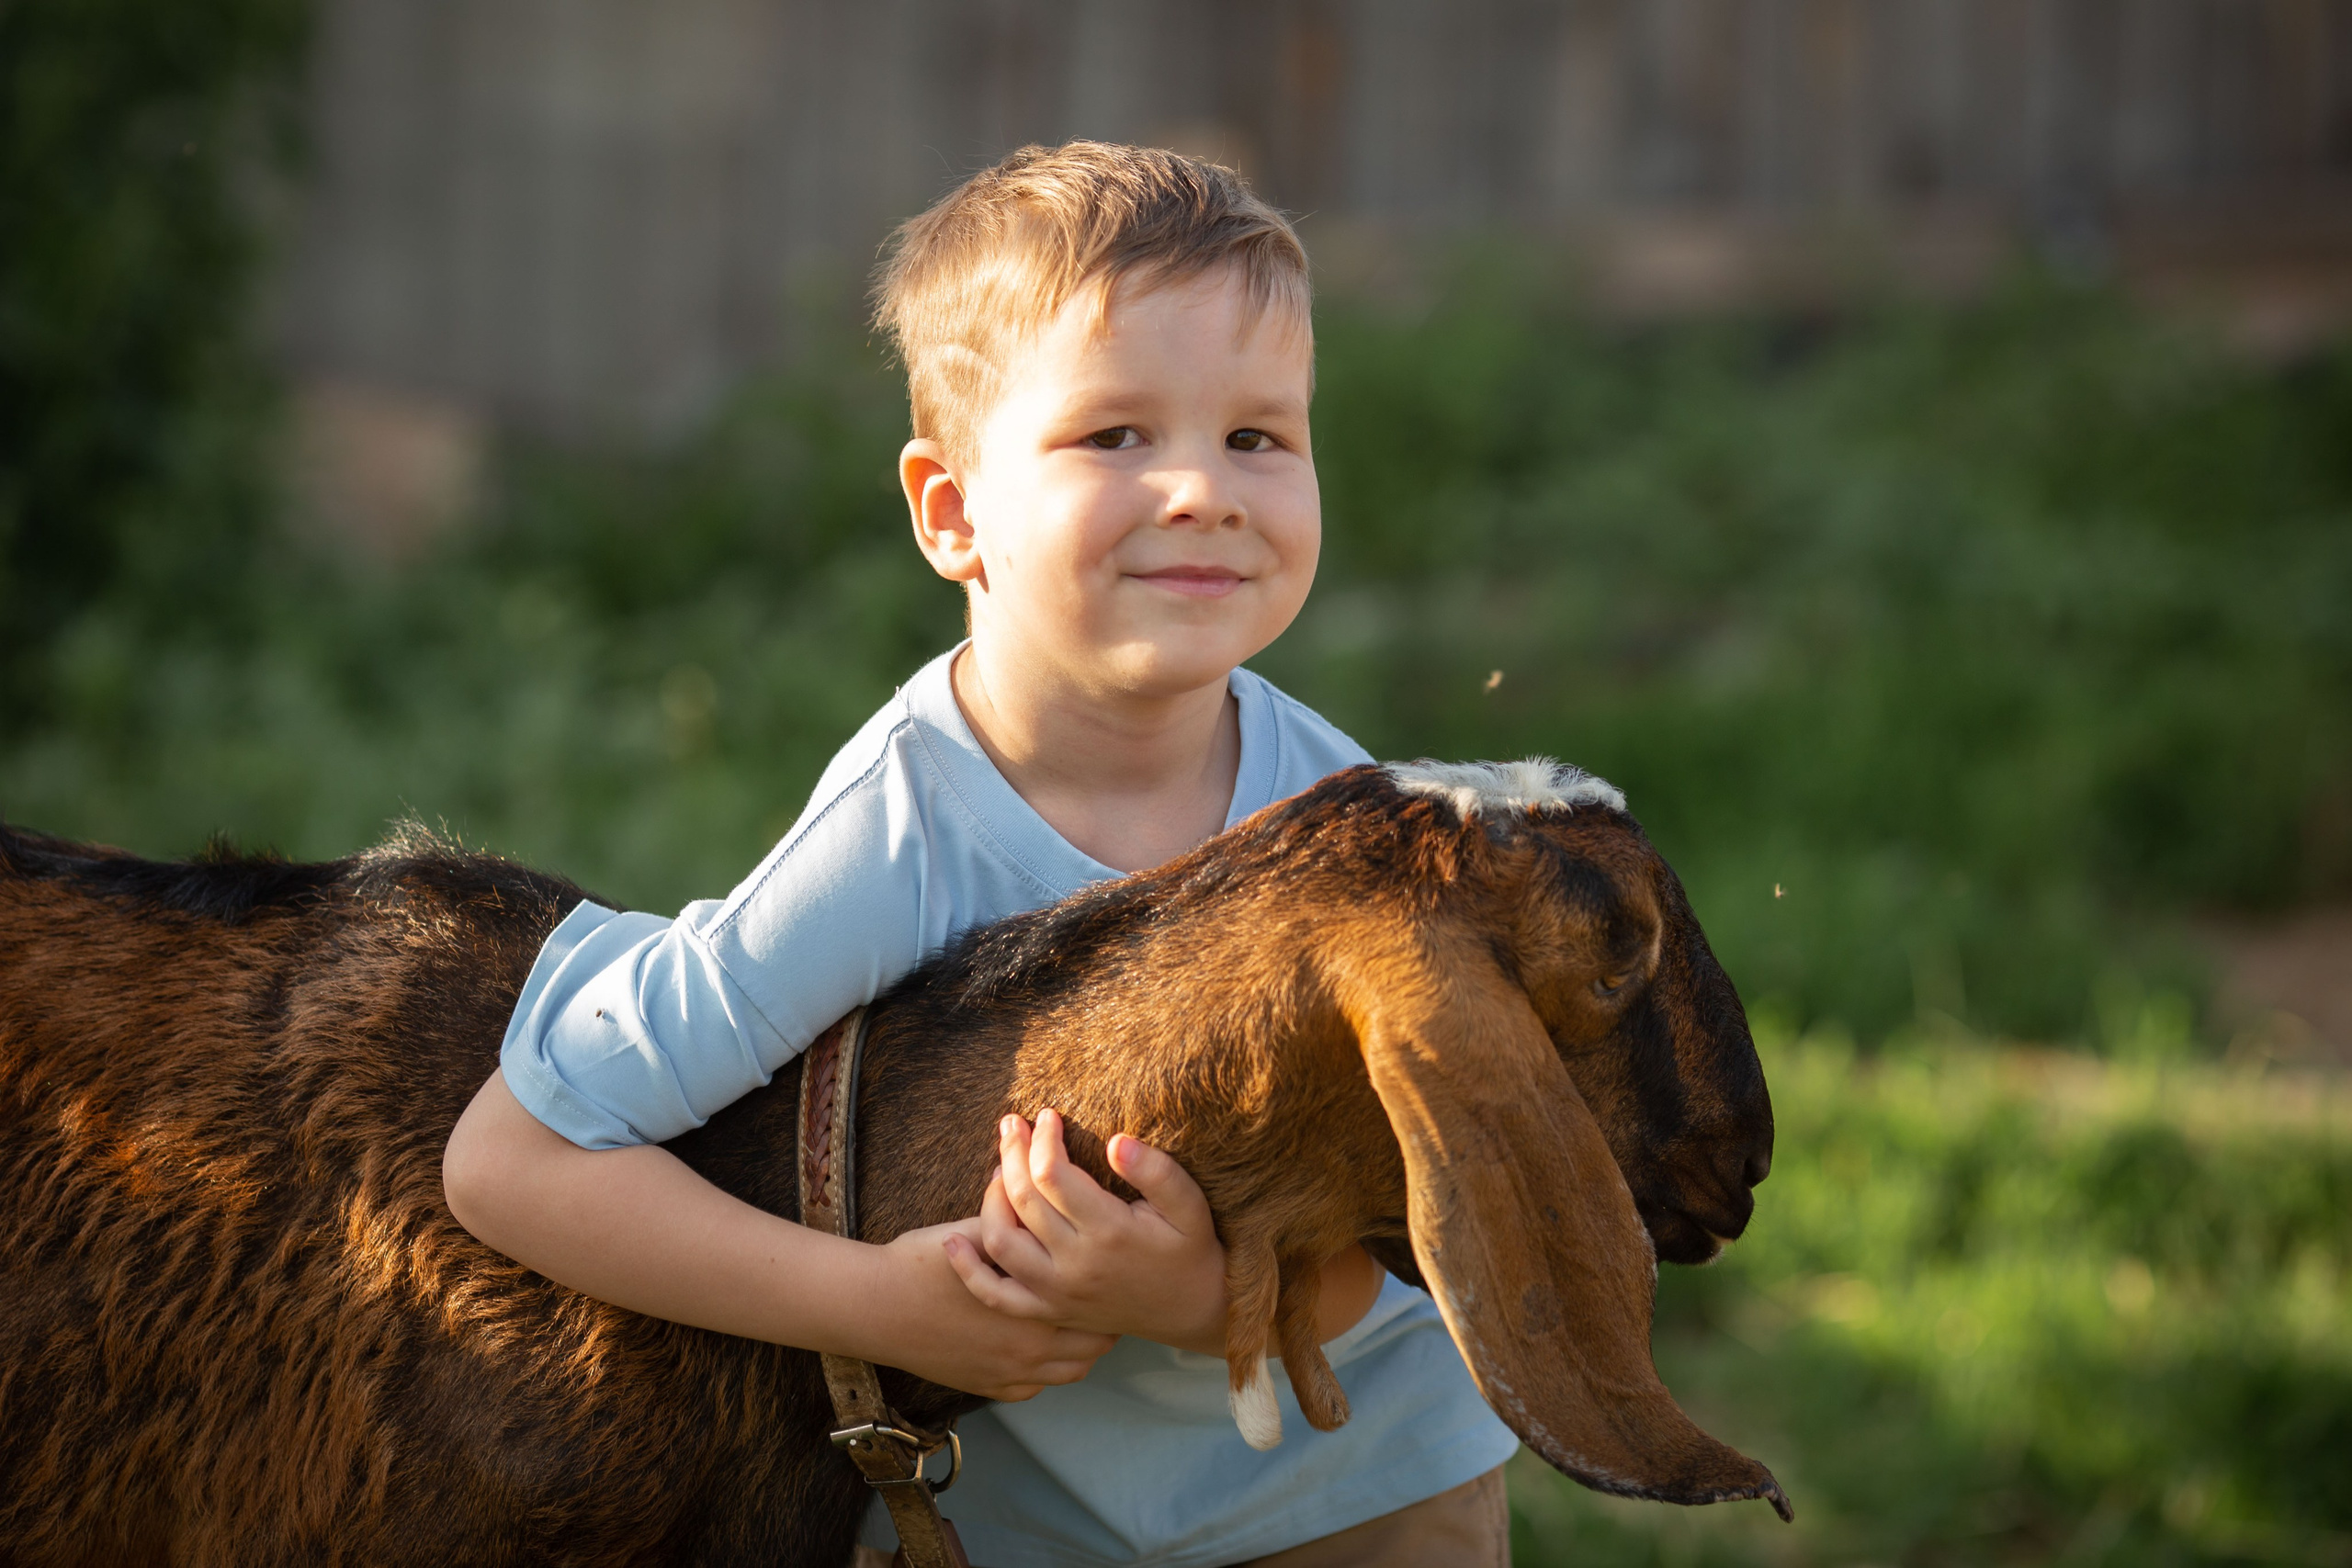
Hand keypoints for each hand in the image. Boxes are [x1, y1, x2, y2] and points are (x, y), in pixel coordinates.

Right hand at [862, 1219, 1118, 1400]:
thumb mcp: (974, 1232)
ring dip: (1079, 1350)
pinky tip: (1039, 1347)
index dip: (1106, 1287)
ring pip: (1070, 1372)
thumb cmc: (921, 1263)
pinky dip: (1045, 1371)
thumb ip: (1012, 1216)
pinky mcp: (987, 1387)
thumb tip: (1027, 1180)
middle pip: (1094, 1345)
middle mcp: (1030, 1350)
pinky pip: (1034, 1388)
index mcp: (1036, 1307)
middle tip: (1099, 1297)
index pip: (1097, 1306)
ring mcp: (1009, 1373)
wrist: (875, 1306)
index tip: (1107, 1271)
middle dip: (1101, 1322)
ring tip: (1077, 1324)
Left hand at [944, 1110, 1228, 1354]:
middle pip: (1021, 1200)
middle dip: (1012, 1152)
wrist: (1191, 1310)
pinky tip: (954, 1240)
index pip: (1053, 1175)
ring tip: (1001, 1166)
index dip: (1043, 1139)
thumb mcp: (1189, 1205)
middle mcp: (1075, 1265)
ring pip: (1000, 1240)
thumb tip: (1116, 1141)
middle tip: (1012, 1123)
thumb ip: (1157, 1172)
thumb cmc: (1190, 1248)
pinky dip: (969, 1270)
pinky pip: (996, 1295)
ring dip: (991, 1197)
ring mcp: (1056, 1293)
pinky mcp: (1047, 1311)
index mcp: (1109, 1233)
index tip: (1048, 1115)